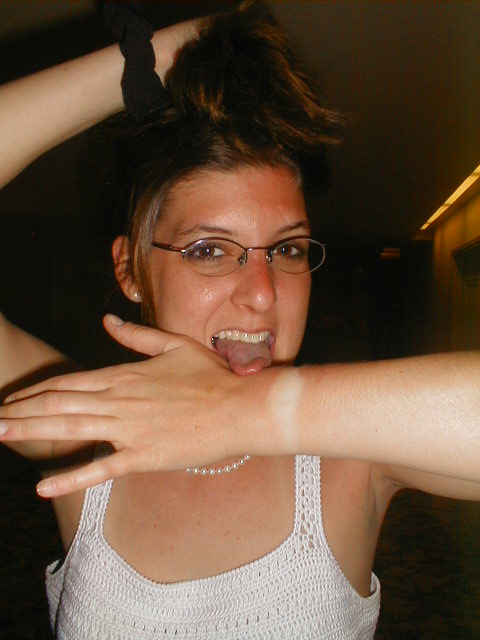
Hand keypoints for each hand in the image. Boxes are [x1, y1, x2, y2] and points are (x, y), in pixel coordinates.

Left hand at [0, 315, 270, 496]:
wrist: (241, 407)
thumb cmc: (212, 376)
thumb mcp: (174, 346)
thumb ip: (137, 335)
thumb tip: (107, 322)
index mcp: (125, 375)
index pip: (69, 382)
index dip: (35, 391)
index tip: (12, 398)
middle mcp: (120, 400)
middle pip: (59, 404)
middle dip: (21, 411)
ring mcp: (130, 429)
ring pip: (71, 428)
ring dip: (31, 431)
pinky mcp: (144, 456)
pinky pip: (101, 468)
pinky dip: (70, 476)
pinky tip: (43, 485)